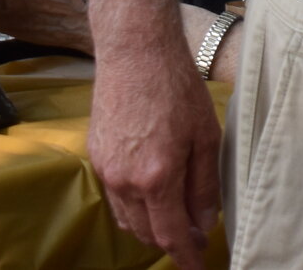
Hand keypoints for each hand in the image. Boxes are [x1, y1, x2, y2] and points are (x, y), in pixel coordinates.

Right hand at [89, 41, 222, 269]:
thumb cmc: (177, 90)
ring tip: (175, 221)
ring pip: (127, 219)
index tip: (196, 267)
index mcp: (156, 178)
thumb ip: (204, 185)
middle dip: (169, 242)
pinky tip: (153, 196)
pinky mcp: (96, 158)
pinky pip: (116, 197)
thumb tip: (203, 222)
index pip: (169, 234)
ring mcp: (106, 171)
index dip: (184, 256)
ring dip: (150, 227)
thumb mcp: (206, 136)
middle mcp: (125, 181)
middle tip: (193, 240)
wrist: (135, 55)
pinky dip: (134, 207)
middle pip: (145, 232)